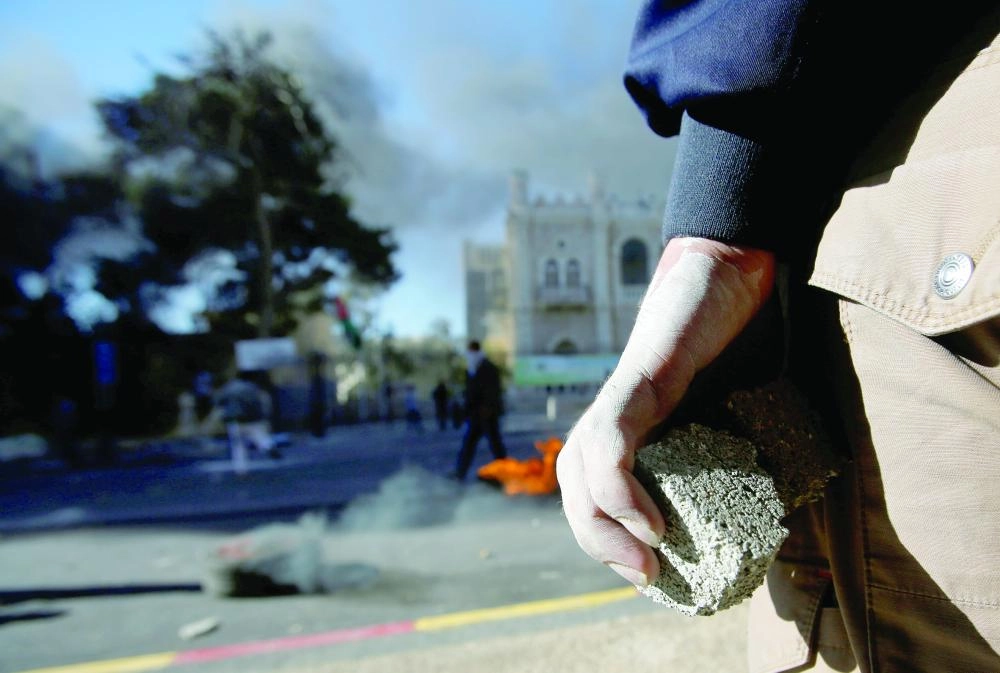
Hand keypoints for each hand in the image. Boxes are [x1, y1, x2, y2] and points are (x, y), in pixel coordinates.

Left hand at [556, 237, 774, 585]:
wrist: (731, 270)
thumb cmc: (738, 337)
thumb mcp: (736, 409)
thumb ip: (734, 448)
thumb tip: (772, 506)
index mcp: (632, 425)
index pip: (590, 488)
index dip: (605, 536)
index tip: (646, 573)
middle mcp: (615, 413)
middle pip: (573, 484)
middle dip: (596, 541)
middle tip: (644, 577)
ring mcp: (623, 395)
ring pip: (577, 466)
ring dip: (600, 525)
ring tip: (643, 561)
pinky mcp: (639, 378)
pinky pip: (610, 437)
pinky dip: (619, 485)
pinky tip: (648, 522)